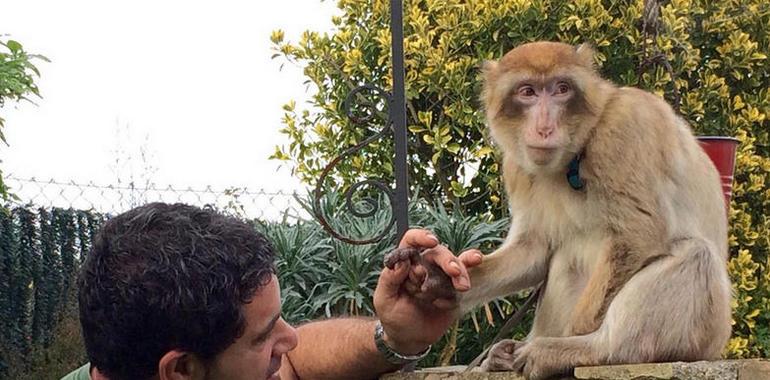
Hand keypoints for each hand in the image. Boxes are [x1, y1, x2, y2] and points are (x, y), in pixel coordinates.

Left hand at [373, 229, 482, 354]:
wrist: (409, 339)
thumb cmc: (393, 316)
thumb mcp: (384, 300)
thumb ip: (389, 280)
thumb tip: (401, 262)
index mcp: (405, 263)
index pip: (411, 241)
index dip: (421, 237)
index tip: (432, 241)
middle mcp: (424, 265)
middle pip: (438, 252)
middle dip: (448, 260)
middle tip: (454, 271)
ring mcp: (440, 277)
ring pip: (455, 264)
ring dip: (462, 272)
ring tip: (462, 287)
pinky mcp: (452, 289)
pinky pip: (464, 279)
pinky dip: (465, 283)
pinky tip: (460, 293)